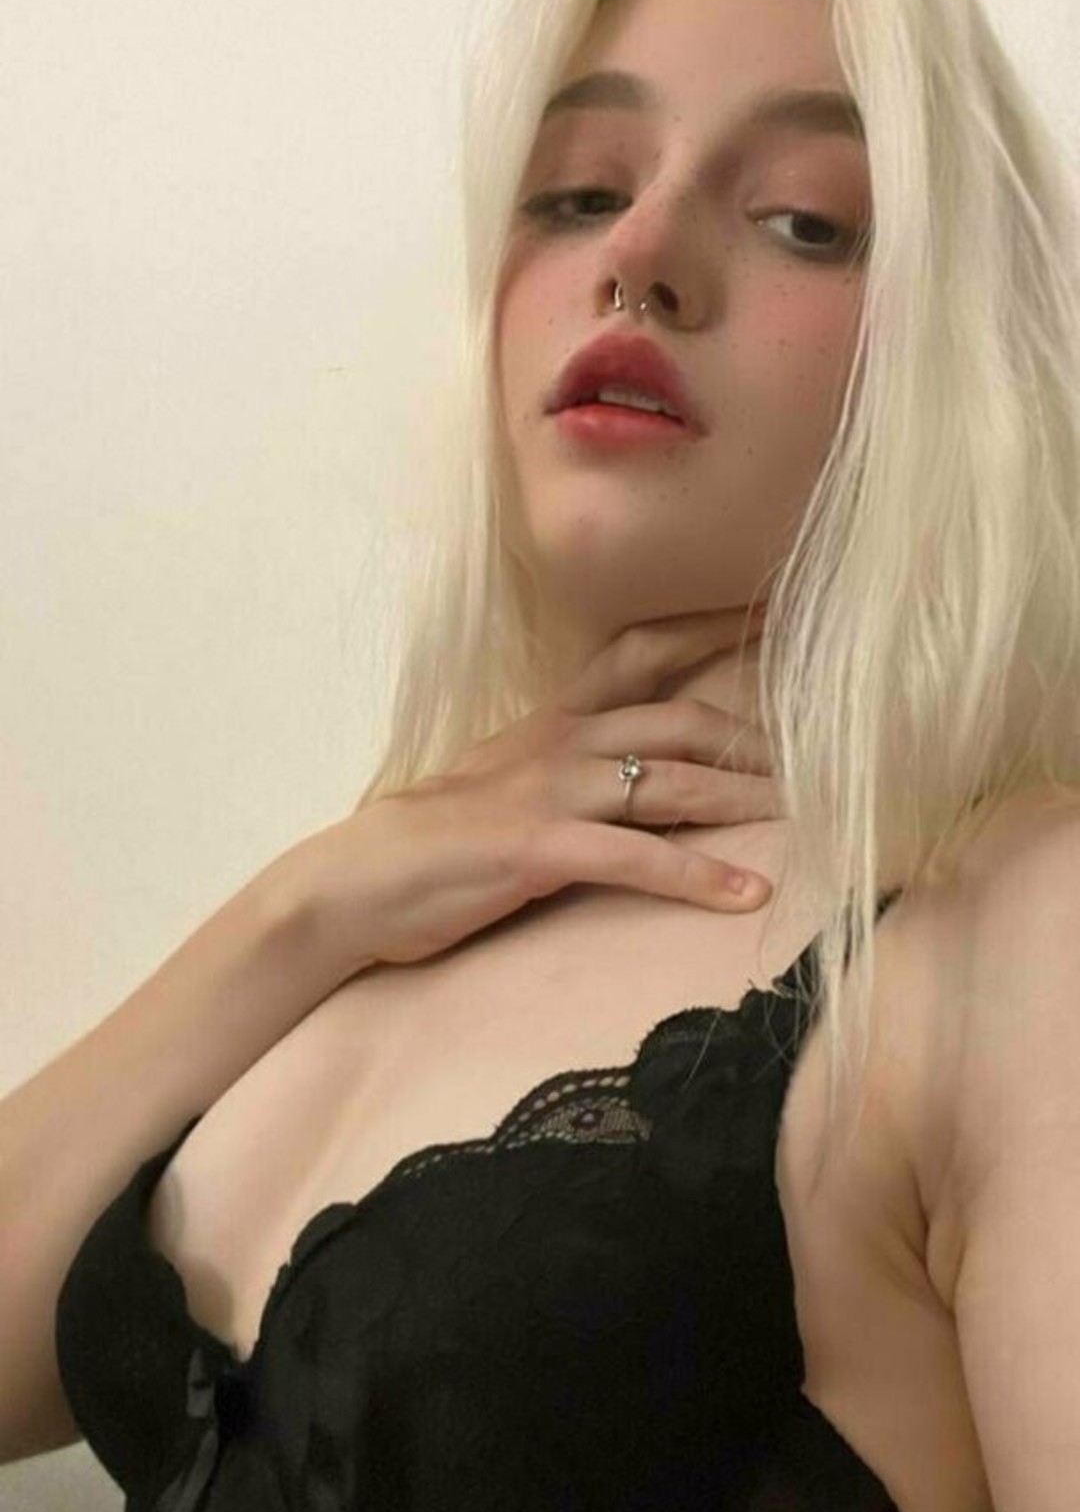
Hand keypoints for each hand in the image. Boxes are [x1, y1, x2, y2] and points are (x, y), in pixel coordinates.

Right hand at [309, 605, 780, 969]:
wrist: (358, 879)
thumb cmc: (437, 841)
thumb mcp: (510, 784)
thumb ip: (571, 768)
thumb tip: (635, 773)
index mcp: (555, 720)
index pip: (641, 651)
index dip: (709, 629)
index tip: (775, 614)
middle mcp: (561, 742)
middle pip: (681, 718)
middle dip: (758, 736)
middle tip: (829, 751)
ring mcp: (551, 792)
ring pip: (672, 782)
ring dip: (746, 800)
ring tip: (812, 816)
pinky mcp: (540, 848)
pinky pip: (637, 858)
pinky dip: (699, 877)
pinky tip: (748, 896)